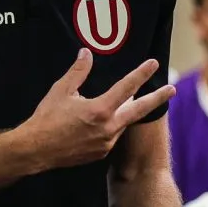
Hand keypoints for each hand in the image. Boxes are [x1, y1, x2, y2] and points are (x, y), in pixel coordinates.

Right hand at [23, 49, 174, 171]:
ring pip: (124, 123)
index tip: (154, 64)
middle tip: (172, 89)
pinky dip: (114, 125)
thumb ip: (78, 71)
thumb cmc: (47, 118)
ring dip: (129, 111)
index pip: (127, 87)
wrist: (35, 150)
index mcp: (100, 110)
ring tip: (133, 100)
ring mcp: (106, 143)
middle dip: (157, 98)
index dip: (141, 74)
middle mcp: (108, 128)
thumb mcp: (61, 90)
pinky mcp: (100, 153)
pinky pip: (113, 135)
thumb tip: (86, 53)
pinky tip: (107, 120)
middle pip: (139, 110)